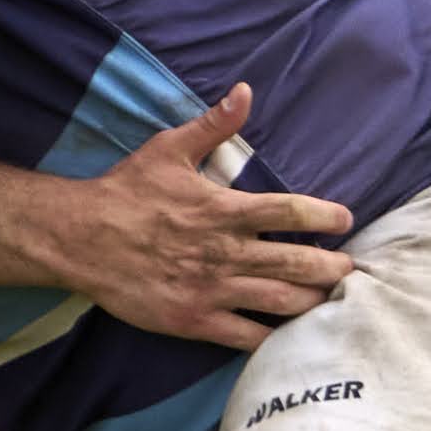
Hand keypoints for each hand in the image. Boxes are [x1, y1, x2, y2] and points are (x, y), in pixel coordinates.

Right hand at [30, 86, 356, 348]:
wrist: (80, 239)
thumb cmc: (125, 192)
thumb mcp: (168, 149)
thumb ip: (213, 124)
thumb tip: (245, 91)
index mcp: (223, 209)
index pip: (288, 210)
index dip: (323, 216)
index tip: (345, 220)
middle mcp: (224, 252)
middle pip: (296, 263)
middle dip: (331, 268)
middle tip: (351, 268)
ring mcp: (211, 290)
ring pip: (279, 302)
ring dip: (312, 302)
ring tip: (332, 300)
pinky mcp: (195, 320)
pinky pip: (245, 336)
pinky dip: (273, 339)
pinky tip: (292, 338)